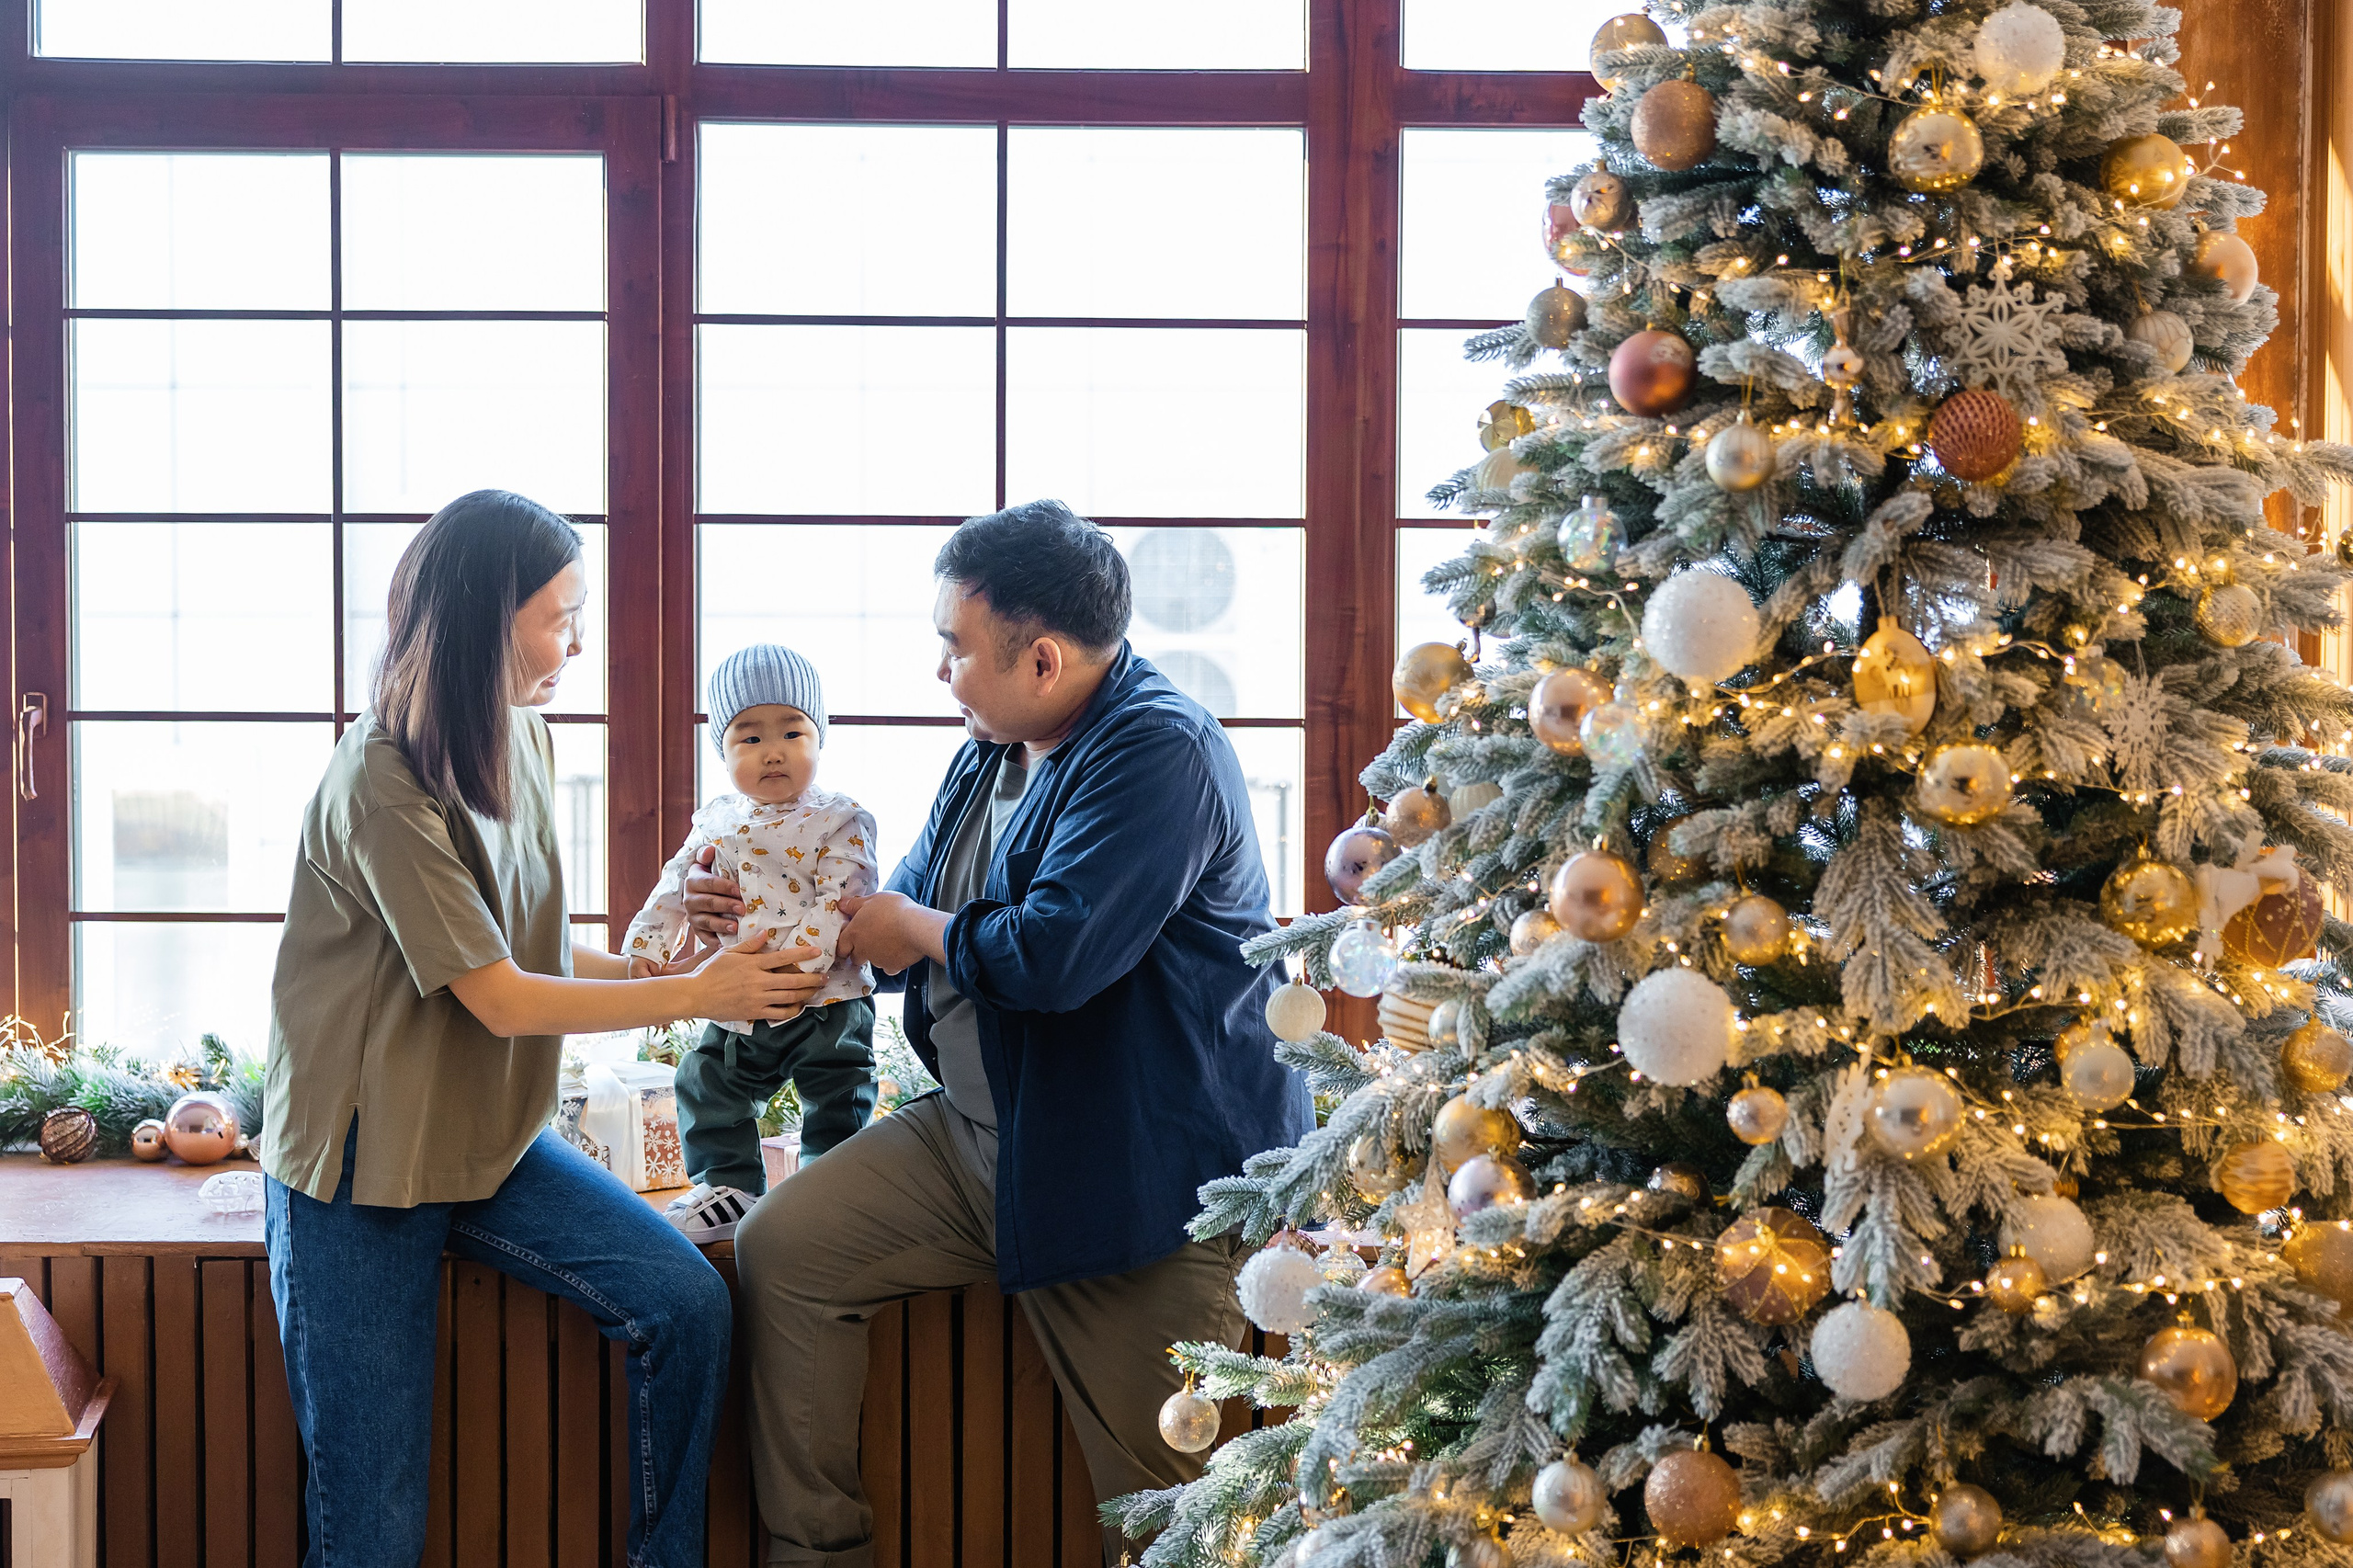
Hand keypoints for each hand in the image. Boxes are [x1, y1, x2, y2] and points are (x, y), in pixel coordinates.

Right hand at [683, 844, 745, 937]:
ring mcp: (693, 917)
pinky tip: (727, 944)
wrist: (699, 893)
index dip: (724, 887)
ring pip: (707, 922)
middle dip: (726, 906)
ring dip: (722, 925)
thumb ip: (706, 854)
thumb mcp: (705, 863)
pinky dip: (716, 942)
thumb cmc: (709, 875)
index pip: (709, 883)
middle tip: (743, 908)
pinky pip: (706, 938)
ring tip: (736, 927)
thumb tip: (710, 850)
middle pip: (709, 903)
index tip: (739, 890)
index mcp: (693, 881)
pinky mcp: (697, 931)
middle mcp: (690, 900)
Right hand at [688, 929, 827, 1021]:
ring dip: (806, 993)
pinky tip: (799, 1006)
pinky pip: (779, 1013)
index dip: (802, 955)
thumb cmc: (711, 972)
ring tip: (816, 990)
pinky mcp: (755, 1012)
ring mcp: (758, 998)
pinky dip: (792, 1010)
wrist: (696, 995)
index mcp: (753, 964)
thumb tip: (765, 932)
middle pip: (793, 980)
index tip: (817, 952)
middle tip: (825, 977)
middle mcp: (759, 981)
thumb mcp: (728, 953)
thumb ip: (748, 944)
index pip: (783, 958)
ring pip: (790, 997)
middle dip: (812, 979)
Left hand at [836, 891, 950, 975]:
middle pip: (855, 957)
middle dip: (859, 952)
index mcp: (854, 933)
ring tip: (888, 941)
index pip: (841, 946)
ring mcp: (877, 960)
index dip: (844, 945)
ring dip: (877, 955)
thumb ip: (854, 904)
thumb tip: (841, 904)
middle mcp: (863, 950)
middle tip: (869, 940)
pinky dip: (892, 962)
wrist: (916, 927)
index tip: (849, 941)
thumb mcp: (872, 900)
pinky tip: (898, 950)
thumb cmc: (894, 910)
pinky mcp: (893, 966)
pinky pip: (889, 967)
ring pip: (873, 961)